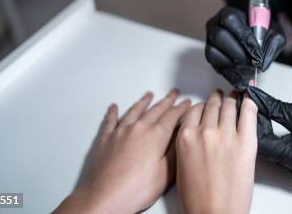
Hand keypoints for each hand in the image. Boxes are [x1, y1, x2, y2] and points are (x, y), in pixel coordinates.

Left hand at [54, 90, 190, 213]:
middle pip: (156, 109)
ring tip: (149, 95)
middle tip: (174, 93)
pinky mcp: (105, 140)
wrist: (105, 198)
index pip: (173, 115)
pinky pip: (110, 121)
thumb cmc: (135, 190)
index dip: (182, 108)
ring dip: (143, 102)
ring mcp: (120, 132)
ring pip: (134, 111)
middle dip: (167, 101)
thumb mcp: (167, 174)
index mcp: (155, 135)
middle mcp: (138, 128)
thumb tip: (183, 134)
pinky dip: (112, 113)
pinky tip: (114, 107)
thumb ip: (176, 151)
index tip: (187, 103)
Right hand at [176, 90, 257, 213]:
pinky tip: (250, 98)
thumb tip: (197, 134)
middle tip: (221, 96)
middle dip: (217, 100)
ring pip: (229, 106)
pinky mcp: (246, 142)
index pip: (193, 111)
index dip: (201, 106)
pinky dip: (249, 102)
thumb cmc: (198, 200)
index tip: (205, 105)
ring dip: (232, 99)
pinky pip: (248, 113)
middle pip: (212, 106)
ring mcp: (226, 135)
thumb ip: (188, 145)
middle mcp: (204, 132)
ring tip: (235, 96)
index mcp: (185, 138)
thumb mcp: (182, 166)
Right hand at [205, 6, 285, 89]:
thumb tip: (263, 60)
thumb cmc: (262, 35)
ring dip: (232, 63)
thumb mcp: (275, 33)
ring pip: (213, 52)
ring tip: (247, 67)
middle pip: (219, 36)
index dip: (244, 37)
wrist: (256, 44)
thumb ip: (275, 41)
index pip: (231, 20)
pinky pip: (214, 65)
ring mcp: (210, 41)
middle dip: (238, 52)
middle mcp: (215, 25)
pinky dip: (229, 73)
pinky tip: (241, 76)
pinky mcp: (210, 56)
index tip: (257, 51)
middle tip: (252, 62)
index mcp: (229, 14)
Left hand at [246, 86, 291, 180]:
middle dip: (258, 126)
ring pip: (275, 149)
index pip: (262, 143)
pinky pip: (286, 150)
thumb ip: (273, 106)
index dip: (252, 122)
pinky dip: (279, 135)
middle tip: (252, 105)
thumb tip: (255, 99)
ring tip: (262, 110)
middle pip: (267, 148)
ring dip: (268, 130)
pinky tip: (275, 121)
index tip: (245, 104)